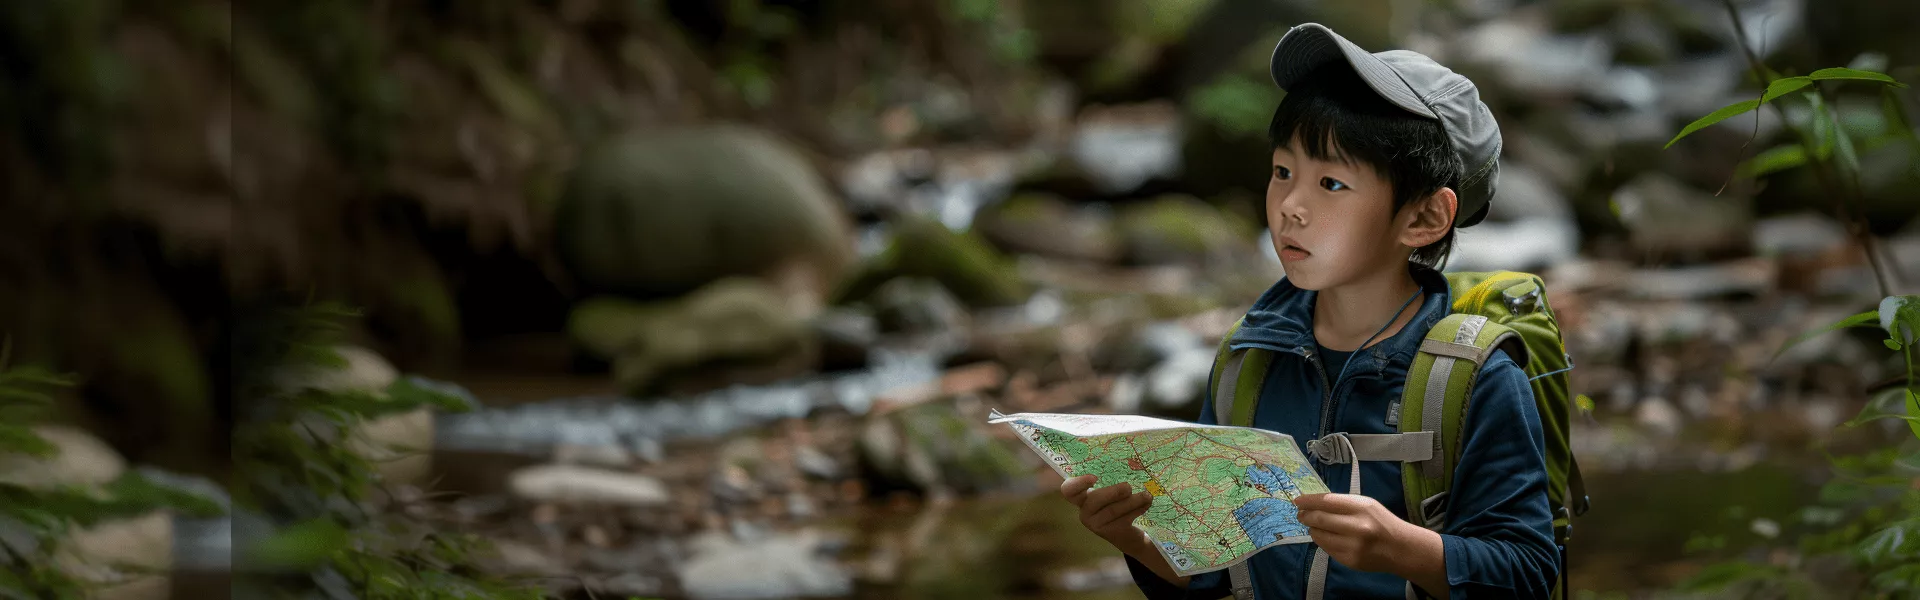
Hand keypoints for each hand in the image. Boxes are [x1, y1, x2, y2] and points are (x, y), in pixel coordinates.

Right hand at [1059, 474, 1153, 550]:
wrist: (1128, 534)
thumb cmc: (1119, 503)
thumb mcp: (1113, 490)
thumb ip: (1112, 478)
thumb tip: (1128, 460)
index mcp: (1081, 497)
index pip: (1068, 490)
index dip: (1078, 483)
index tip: (1094, 477)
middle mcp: (1085, 511)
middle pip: (1093, 500)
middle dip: (1113, 492)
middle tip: (1128, 487)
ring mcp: (1096, 525)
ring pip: (1113, 510)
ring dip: (1133, 501)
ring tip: (1147, 495)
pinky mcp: (1110, 533)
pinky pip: (1124, 519)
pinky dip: (1138, 509)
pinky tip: (1147, 503)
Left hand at [1293, 493, 1418, 573]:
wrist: (1400, 548)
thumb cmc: (1380, 522)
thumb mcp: (1366, 505)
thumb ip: (1342, 503)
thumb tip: (1312, 503)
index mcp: (1361, 508)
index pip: (1326, 501)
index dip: (1308, 501)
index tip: (1297, 501)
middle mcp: (1356, 527)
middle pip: (1319, 519)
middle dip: (1305, 516)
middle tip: (1300, 514)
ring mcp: (1352, 546)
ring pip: (1319, 536)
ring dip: (1312, 529)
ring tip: (1314, 525)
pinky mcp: (1349, 560)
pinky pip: (1326, 548)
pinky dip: (1322, 541)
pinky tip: (1327, 537)